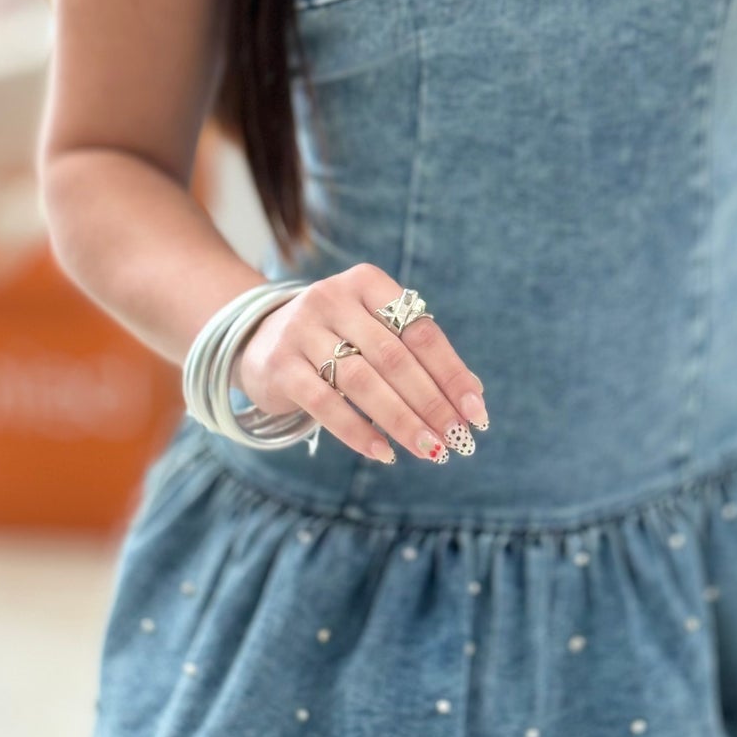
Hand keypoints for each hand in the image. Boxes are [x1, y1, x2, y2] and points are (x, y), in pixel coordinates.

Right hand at [236, 263, 486, 465]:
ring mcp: (301, 330)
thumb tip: (473, 393)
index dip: (452, 374)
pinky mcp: (279, 365)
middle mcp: (332, 298)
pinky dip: (358, 431)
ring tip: (430, 449)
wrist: (258, 338)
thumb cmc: (336, 337)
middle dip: (431, 403)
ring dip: (401, 420)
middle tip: (458, 439)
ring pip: (362, 381)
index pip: (420, 331)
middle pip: (394, 358)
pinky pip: (325, 404)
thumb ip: (419, 355)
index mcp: (367, 283)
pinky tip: (384, 453)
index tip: (477, 413)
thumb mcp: (375, 332)